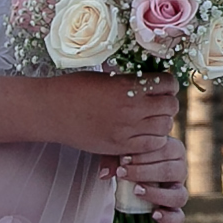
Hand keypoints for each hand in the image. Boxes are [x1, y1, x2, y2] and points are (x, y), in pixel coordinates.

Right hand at [52, 74, 175, 159]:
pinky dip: (153, 139)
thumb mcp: (106, 76)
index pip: (168, 84)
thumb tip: (153, 82)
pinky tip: (144, 133)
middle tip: (158, 103)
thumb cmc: (76, 88)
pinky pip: (152, 145)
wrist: (51, 110)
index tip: (163, 86)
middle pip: (170, 106)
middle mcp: (131, 107)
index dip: (169, 84)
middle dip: (167, 103)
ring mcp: (126, 129)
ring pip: (165, 127)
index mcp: (128, 85)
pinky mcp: (119, 146)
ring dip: (162, 121)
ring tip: (151, 119)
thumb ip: (131, 82)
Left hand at [121, 125, 186, 222]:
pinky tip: (154, 214)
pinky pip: (178, 217)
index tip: (123, 159)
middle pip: (173, 171)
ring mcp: (178, 191)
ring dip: (156, 194)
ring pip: (179, 195)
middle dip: (146, 172)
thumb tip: (105, 174)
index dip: (146, 155)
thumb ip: (114, 159)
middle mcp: (180, 171)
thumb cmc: (127, 159)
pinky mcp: (173, 210)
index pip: (168, 150)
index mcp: (174, 151)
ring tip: (136, 191)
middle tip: (123, 173)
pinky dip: (168, 217)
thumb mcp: (120, 154)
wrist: (128, 176)